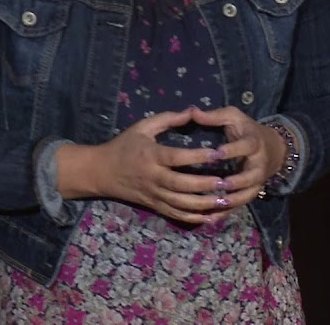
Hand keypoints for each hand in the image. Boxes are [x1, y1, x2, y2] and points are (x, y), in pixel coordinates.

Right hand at [65, 107, 235, 224]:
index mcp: (151, 156)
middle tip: (228, 181)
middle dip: (206, 185)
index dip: (198, 157)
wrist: (101, 172)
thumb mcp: (142, 127)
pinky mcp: (155, 206)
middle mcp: (153, 178)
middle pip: (182, 185)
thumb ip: (168, 119)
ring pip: (182, 204)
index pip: (177, 157)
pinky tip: (213, 215)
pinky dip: (196, 218)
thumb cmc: (124, 146)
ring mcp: (154, 195)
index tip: (218, 153)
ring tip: (225, 200)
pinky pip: (177, 215)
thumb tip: (192, 111)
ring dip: (205, 204)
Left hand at [187, 106, 287, 220]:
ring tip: (217, 202)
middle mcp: (258, 164)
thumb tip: (193, 111)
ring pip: (248, 194)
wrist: (272, 148)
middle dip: (237, 180)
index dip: (232, 150)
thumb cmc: (246, 130)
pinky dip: (228, 212)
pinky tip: (211, 217)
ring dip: (234, 200)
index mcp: (254, 143)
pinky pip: (241, 205)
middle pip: (251, 175)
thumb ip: (215, 116)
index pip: (246, 147)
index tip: (216, 154)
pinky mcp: (252, 193)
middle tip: (219, 183)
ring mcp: (257, 181)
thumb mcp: (233, 117)